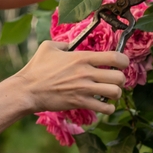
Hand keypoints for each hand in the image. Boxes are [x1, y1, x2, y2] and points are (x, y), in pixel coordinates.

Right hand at [14, 41, 128, 113]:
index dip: (124, 60)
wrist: (28, 90)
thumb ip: (63, 43)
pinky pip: (104, 108)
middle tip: (114, 80)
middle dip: (121, 79)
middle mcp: (86, 73)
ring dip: (116, 93)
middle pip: (119, 77)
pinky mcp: (80, 103)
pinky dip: (108, 108)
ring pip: (115, 92)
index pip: (114, 57)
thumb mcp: (48, 47)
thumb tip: (70, 45)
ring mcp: (84, 89)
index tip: (122, 63)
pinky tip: (103, 105)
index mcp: (81, 57)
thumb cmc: (36, 68)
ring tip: (110, 93)